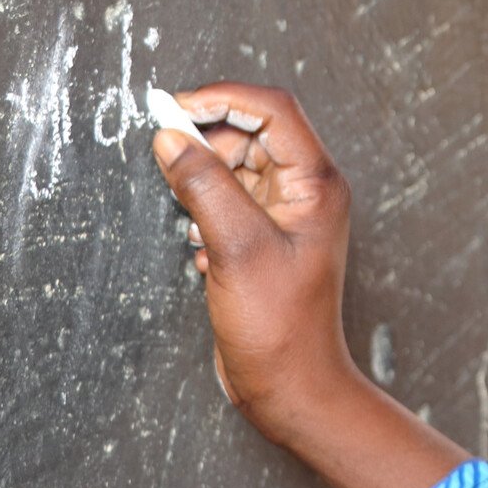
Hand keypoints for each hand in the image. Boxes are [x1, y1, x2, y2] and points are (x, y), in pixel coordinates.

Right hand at [151, 83, 469, 487]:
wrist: (291, 388)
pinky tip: (203, 251)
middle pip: (252, 133)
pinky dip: (206, 215)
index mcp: (316, 181)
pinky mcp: (266, 239)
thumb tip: (172, 138)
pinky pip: (230, 202)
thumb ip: (203, 185)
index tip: (174, 106)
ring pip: (237, 168)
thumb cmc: (279, 327)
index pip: (273, 109)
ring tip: (194, 225)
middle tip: (170, 161)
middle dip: (208, 144)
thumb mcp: (234, 247)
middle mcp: (307, 191)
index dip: (222, 98)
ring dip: (204, 184)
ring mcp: (287, 215)